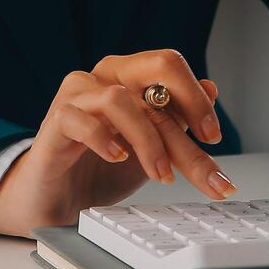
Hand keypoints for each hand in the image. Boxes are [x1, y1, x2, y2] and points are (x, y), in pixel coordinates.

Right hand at [0, 50, 235, 236]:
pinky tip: (117, 158)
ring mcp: (77, 95)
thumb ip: (177, 119)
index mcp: (130, 76)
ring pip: (121, 98)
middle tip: (205, 148)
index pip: (171, 69)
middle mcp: (105, 76)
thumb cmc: (101, 168)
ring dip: (149, 140)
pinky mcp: (55, 121)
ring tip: (161, 174)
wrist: (59, 199)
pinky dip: (103, 139)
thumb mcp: (152, 148)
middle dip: (190, 112)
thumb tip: (212, 89)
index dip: (198, 98)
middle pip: (156, 68)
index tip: (213, 136)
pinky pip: (80, 119)